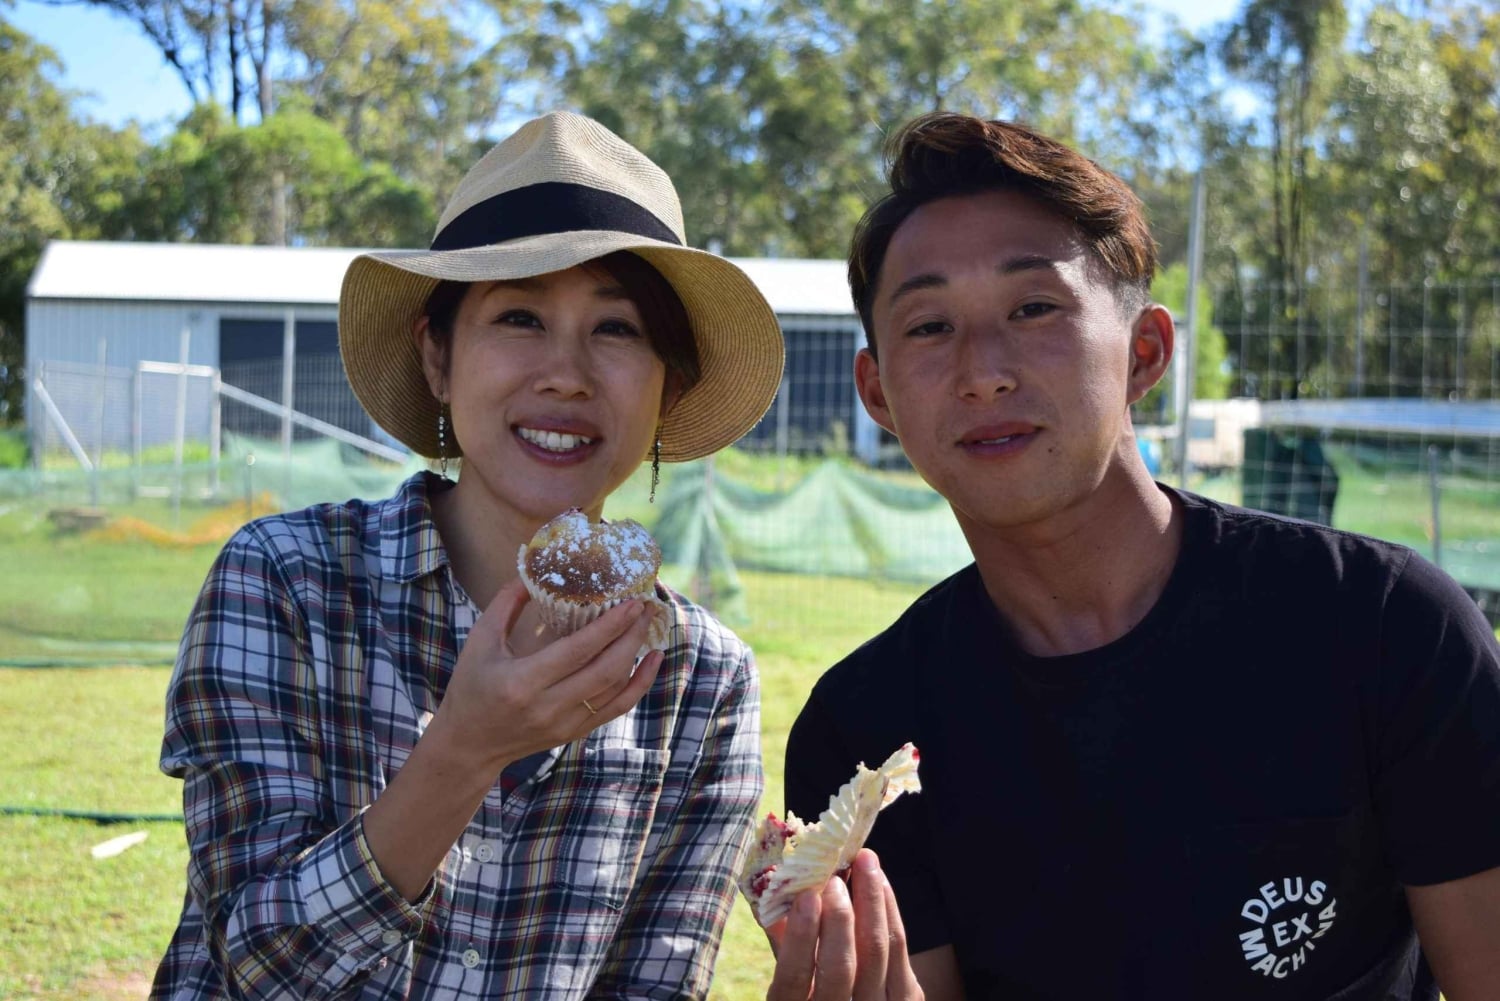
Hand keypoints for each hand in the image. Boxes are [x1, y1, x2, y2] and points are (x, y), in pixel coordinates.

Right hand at [430, 579, 663, 773]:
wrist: (469, 744)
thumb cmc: (471, 687)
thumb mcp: (480, 641)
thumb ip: (505, 604)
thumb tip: (532, 570)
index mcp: (522, 682)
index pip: (577, 651)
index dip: (610, 626)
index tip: (632, 602)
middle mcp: (548, 706)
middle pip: (605, 670)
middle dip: (631, 635)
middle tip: (648, 606)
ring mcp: (564, 724)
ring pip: (615, 689)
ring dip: (637, 655)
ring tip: (648, 625)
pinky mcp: (574, 732)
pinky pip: (617, 708)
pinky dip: (640, 684)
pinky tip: (653, 660)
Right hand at [766, 850, 923, 1000]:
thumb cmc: (817, 990)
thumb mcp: (795, 977)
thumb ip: (782, 939)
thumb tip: (770, 889)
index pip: (794, 978)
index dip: (799, 937)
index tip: (805, 896)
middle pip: (840, 966)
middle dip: (838, 916)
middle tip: (834, 876)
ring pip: (876, 951)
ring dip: (870, 900)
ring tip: (864, 862)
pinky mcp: (907, 999)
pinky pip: (899, 948)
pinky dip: (889, 910)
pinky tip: (880, 883)